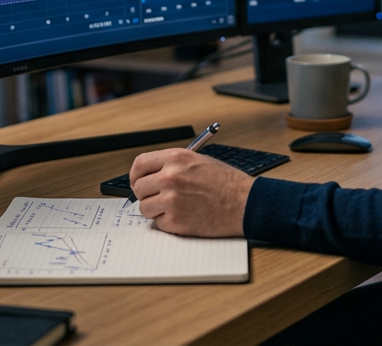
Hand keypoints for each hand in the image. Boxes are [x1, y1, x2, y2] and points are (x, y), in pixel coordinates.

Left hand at [130, 148, 253, 236]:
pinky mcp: (176, 221)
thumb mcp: (198, 160)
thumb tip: (150, 174)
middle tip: (158, 198)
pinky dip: (168, 222)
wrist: (244, 202)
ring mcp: (172, 200)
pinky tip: (185, 215)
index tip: (139, 182)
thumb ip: (172, 164)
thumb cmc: (226, 182)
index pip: (139, 164)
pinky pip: (158, 223)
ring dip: (155, 210)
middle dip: (146, 194)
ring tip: (175, 207)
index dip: (137, 175)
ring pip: (145, 208)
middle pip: (139, 188)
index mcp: (176, 158)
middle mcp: (171, 177)